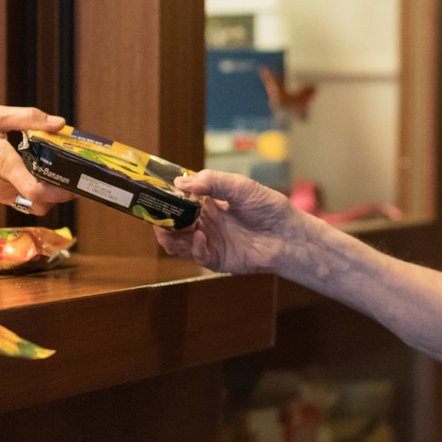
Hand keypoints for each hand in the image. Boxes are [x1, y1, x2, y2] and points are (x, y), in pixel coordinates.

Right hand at [0, 105, 74, 213]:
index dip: (62, 190)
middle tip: (75, 172)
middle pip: (42, 200)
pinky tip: (40, 169)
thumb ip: (28, 118)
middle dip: (62, 190)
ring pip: (34, 202)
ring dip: (50, 190)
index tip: (78, 180)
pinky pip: (23, 198)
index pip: (36, 191)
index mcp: (1, 162)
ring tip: (60, 167)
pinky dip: (36, 189)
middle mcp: (1, 184)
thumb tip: (59, 122)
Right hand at [154, 170, 306, 274]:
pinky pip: (197, 256)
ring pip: (178, 242)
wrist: (288, 234)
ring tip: (166, 230)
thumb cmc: (268, 207)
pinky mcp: (217, 259)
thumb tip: (180, 182)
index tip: (153, 193)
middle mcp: (205, 222)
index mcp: (208, 202)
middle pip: (173, 222)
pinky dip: (194, 248)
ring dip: (169, 236)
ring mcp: (209, 241)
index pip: (179, 200)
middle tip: (153, 215)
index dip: (165, 198)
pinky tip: (201, 238)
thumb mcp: (239, 186)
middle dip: (161, 219)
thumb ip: (210, 182)